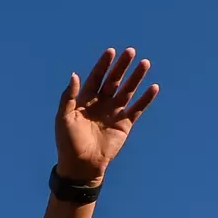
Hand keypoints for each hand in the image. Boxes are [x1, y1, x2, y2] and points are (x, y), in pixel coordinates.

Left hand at [54, 47, 158, 183]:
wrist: (81, 166)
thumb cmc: (68, 143)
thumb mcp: (63, 118)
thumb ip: (69, 97)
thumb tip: (74, 75)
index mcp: (85, 100)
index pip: (96, 77)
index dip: (103, 65)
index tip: (111, 52)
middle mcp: (101, 103)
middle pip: (114, 80)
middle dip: (122, 66)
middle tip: (130, 51)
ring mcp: (114, 112)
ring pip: (127, 90)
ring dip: (136, 77)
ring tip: (144, 63)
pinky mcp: (124, 124)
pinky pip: (137, 109)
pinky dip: (145, 99)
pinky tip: (153, 87)